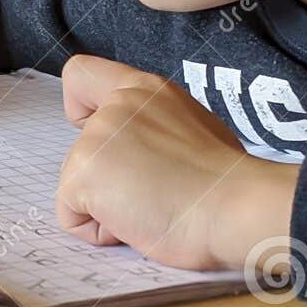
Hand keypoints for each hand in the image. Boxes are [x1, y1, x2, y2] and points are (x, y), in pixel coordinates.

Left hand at [55, 55, 299, 270]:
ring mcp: (95, 138)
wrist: (235, 208)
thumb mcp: (191, 129)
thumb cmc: (226, 184)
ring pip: (77, 186)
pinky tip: (140, 223)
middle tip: (154, 191)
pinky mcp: (81, 173)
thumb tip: (142, 153)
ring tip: (154, 207)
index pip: (81, 74)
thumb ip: (153, 128)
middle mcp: (115, 107)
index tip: (96, 131)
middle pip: (79, 150)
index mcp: (144, 91)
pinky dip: (101, 231)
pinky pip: (72, 216)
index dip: (80, 108)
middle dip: (107, 180)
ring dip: (108, 207)